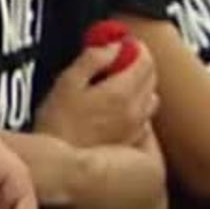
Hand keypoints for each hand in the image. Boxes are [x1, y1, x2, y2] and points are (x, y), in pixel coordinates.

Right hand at [34, 39, 158, 148]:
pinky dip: (137, 105)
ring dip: (140, 84)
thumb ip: (92, 59)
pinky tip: (116, 107)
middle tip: (117, 59)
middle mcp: (135, 110)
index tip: (120, 43)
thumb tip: (111, 47)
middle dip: (138, 62)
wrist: (59, 165)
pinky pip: (145, 116)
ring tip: (116, 83)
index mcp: (120, 92)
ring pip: (152, 96)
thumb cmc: (57, 124)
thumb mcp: (67, 81)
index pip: (144, 59)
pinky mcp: (132, 141)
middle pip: (151, 76)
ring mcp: (136, 128)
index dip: (133, 46)